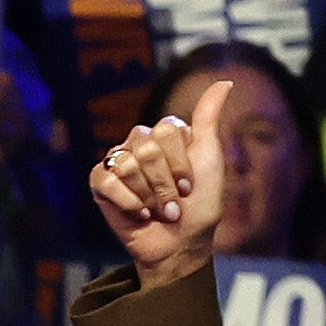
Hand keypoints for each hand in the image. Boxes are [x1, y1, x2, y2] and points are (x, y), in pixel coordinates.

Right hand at [84, 113, 231, 280]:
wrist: (180, 244)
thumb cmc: (200, 204)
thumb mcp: (211, 159)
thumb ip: (208, 119)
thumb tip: (224, 81)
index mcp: (167, 134)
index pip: (167, 129)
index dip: (180, 163)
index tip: (189, 186)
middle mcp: (141, 144)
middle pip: (146, 147)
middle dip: (164, 182)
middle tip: (173, 202)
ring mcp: (119, 162)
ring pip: (126, 163)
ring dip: (147, 195)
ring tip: (157, 210)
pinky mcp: (100, 183)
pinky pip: (105, 180)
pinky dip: (126, 201)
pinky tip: (138, 213)